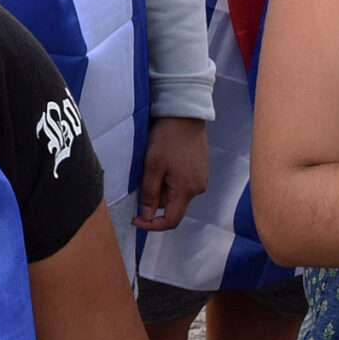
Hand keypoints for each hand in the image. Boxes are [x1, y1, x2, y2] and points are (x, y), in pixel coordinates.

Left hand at [134, 115, 209, 230]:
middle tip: (145, 175)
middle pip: (173, 205)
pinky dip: (171, 178)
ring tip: (156, 164)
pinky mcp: (201, 169)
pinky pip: (183, 182)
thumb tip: (146, 216)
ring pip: (176, 193)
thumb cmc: (167, 139)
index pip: (171, 220)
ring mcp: (202, 178)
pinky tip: (166, 161)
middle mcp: (199, 188)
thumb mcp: (153, 166)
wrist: (185, 115)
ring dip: (163, 186)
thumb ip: (150, 194)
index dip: (152, 225)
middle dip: (156, 197)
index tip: (136, 219)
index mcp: (187, 190)